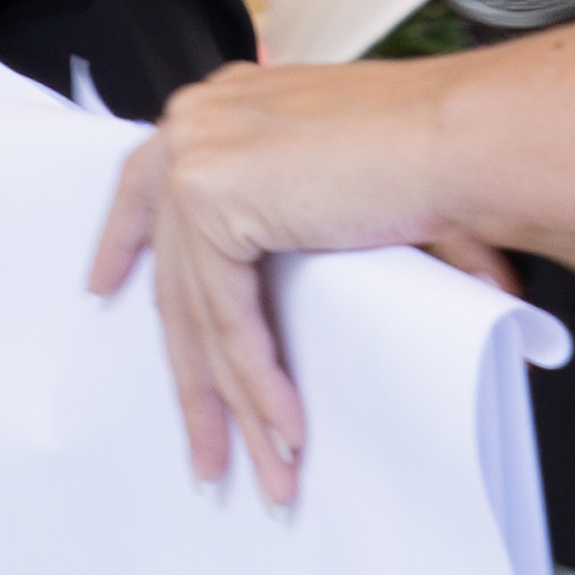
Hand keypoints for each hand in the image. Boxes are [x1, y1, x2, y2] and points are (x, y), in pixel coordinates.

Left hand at [90, 59, 485, 509]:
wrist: (470, 137)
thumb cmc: (441, 149)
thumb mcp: (351, 183)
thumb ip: (312, 234)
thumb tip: (325, 306)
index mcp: (227, 107)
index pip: (149, 182)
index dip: (124, 242)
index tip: (104, 286)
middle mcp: (200, 123)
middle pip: (178, 274)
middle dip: (197, 376)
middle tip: (209, 444)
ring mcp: (198, 159)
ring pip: (202, 313)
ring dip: (236, 405)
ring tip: (262, 467)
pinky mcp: (212, 199)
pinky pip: (230, 321)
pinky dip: (258, 385)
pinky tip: (283, 431)